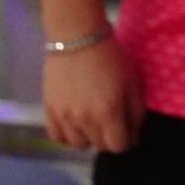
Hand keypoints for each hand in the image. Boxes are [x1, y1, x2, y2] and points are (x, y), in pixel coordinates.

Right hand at [42, 36, 144, 153]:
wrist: (77, 37)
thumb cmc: (110, 57)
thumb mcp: (132, 82)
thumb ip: (135, 112)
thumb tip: (134, 136)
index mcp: (108, 113)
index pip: (118, 147)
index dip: (126, 140)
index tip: (127, 130)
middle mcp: (85, 120)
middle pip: (99, 146)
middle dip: (109, 137)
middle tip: (111, 121)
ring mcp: (64, 116)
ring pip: (78, 145)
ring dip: (88, 138)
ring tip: (92, 122)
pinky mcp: (49, 109)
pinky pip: (57, 137)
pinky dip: (67, 135)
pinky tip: (74, 124)